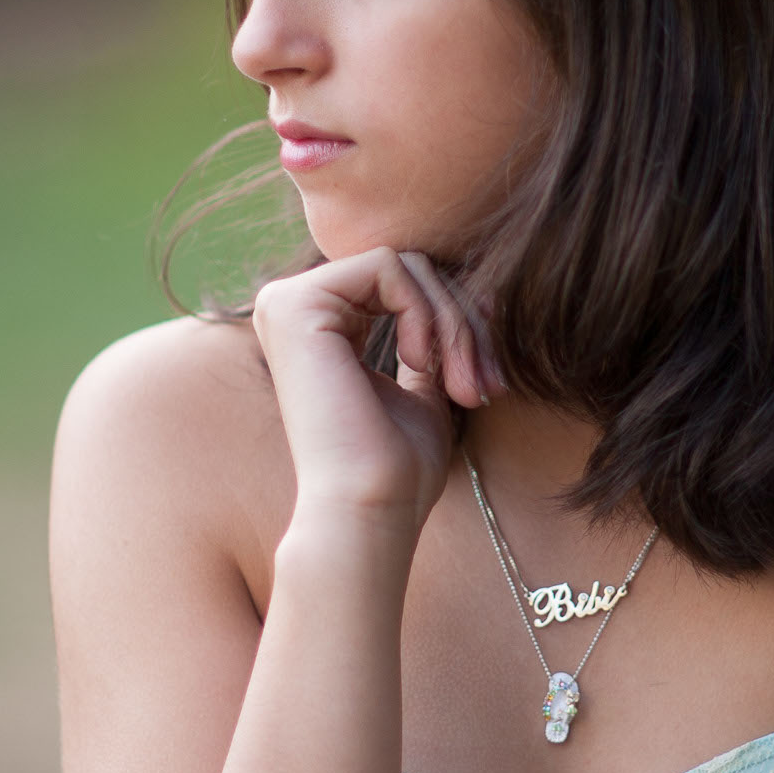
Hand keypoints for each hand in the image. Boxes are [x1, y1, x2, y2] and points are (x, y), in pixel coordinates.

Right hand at [251, 246, 500, 531]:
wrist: (370, 508)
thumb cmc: (399, 467)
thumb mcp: (424, 388)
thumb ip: (429, 338)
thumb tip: (470, 292)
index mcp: (314, 325)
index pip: (403, 282)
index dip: (458, 316)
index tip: (487, 374)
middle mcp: (290, 306)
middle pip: (408, 268)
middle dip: (463, 320)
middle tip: (487, 383)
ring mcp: (285, 301)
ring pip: (405, 264)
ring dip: (454, 322)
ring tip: (463, 385)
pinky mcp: (295, 303)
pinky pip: (390, 266)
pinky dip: (426, 312)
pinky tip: (421, 363)